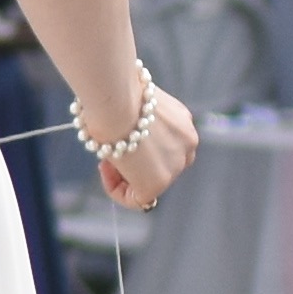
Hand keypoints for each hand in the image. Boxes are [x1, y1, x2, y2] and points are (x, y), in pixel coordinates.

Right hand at [79, 72, 190, 210]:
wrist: (116, 100)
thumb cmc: (117, 94)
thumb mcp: (135, 103)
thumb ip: (137, 119)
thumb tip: (120, 129)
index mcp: (183, 122)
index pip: (167, 143)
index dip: (142, 144)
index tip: (121, 135)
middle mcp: (187, 144)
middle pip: (163, 163)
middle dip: (136, 160)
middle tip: (112, 151)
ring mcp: (175, 165)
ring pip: (151, 181)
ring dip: (126, 174)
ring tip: (105, 160)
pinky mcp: (158, 183)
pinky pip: (137, 199)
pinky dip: (118, 190)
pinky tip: (105, 172)